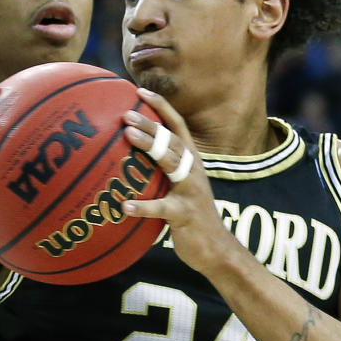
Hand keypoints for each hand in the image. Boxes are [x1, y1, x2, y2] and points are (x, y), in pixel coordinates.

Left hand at [121, 88, 228, 273]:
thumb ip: (160, 171)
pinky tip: (124, 206)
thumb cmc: (188, 215)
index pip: (178, 126)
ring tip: (128, 137)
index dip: (162, 107)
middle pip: (172, 140)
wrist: (215, 249)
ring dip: (150, 148)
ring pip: (171, 164)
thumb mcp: (178, 188)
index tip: (140, 91)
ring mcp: (191, 192)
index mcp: (191, 161)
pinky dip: (143, 207)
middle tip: (126, 113)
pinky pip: (163, 208)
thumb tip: (126, 157)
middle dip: (151, 124)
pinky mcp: (186, 214)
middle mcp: (193, 171)